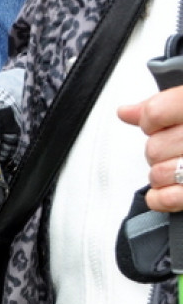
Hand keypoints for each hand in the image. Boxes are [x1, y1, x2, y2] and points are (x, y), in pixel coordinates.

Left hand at [119, 87, 182, 212]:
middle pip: (155, 146)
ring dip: (162, 173)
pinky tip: (167, 190)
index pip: (157, 112)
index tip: (159, 122)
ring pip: (160, 173)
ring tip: (180, 166)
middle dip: (159, 149)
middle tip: (177, 147)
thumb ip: (164, 105)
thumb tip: (126, 112)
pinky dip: (162, 198)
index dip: (151, 119)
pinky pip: (171, 198)